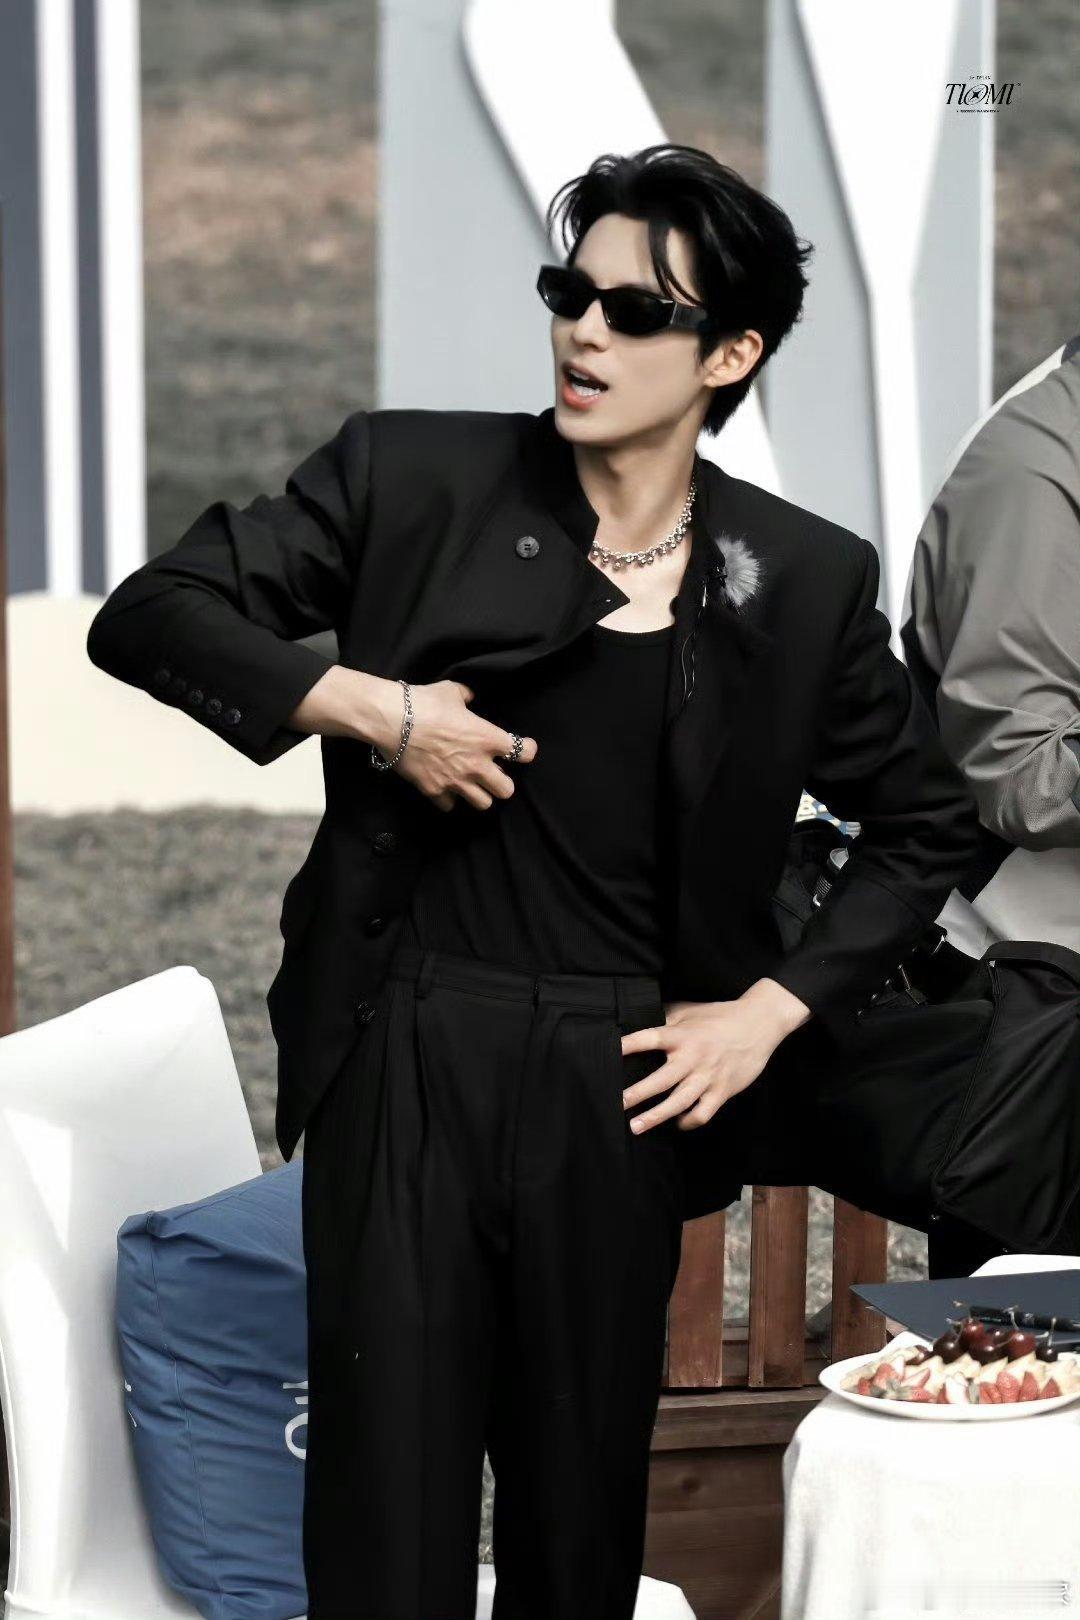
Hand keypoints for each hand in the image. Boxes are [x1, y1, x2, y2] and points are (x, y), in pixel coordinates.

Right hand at [374, 679, 537, 812]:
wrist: (391, 720)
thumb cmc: (424, 702)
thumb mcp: (451, 692)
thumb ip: (466, 697)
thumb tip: (468, 697)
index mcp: (487, 738)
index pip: (524, 753)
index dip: (526, 750)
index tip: (521, 748)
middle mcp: (477, 764)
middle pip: (507, 790)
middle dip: (502, 783)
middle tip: (492, 774)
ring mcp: (456, 781)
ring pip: (483, 804)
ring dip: (479, 794)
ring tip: (471, 784)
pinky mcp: (434, 791)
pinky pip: (450, 805)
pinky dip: (449, 799)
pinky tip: (444, 787)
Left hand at [620, 979, 809, 1133]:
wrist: (759, 1024)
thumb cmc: (719, 1016)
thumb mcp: (690, 1011)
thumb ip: (665, 1018)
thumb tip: (638, 1019)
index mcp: (682, 1035)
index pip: (650, 1039)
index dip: (629, 1045)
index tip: (609, 1053)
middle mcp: (693, 1057)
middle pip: (661, 1080)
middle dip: (637, 1094)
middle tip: (617, 1104)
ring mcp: (709, 1076)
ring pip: (679, 1102)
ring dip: (656, 1116)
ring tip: (636, 1126)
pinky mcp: (723, 1090)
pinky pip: (702, 1113)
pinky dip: (688, 1121)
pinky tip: (677, 1122)